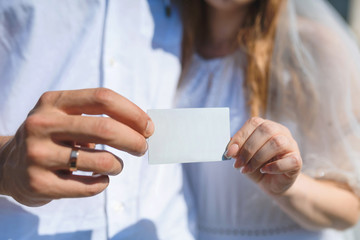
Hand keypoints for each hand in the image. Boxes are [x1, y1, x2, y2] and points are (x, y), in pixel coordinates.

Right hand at [0, 88, 153, 205]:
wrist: (8, 165)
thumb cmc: (51, 137)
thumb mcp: (64, 115)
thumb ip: (98, 116)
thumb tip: (143, 128)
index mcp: (53, 102)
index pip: (103, 98)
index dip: (132, 112)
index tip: (148, 127)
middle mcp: (42, 124)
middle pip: (105, 129)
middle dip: (134, 140)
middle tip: (143, 147)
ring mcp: (37, 155)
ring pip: (101, 161)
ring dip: (118, 165)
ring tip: (116, 165)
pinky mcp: (38, 183)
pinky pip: (89, 186)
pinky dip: (103, 183)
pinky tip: (100, 178)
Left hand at [225, 117, 301, 194]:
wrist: (272, 183)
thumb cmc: (257, 166)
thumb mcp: (243, 158)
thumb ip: (237, 150)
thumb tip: (229, 147)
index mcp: (266, 126)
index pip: (254, 123)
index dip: (240, 137)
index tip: (229, 153)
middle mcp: (280, 131)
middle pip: (266, 130)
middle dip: (248, 149)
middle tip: (238, 164)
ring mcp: (291, 145)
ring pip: (277, 142)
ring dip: (258, 158)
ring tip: (247, 169)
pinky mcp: (297, 160)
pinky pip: (289, 160)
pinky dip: (274, 167)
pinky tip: (264, 171)